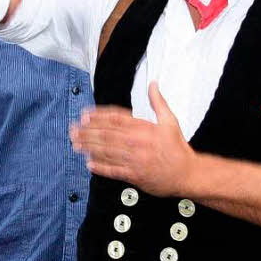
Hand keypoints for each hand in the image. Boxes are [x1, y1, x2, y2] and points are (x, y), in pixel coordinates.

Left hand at [69, 81, 195, 196]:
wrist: (187, 174)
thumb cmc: (178, 148)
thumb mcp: (170, 121)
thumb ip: (158, 102)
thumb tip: (153, 84)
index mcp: (143, 128)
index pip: (116, 119)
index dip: (98, 116)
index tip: (84, 115)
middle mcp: (136, 143)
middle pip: (106, 135)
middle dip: (87, 132)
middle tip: (72, 129)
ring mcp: (134, 160)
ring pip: (106, 152)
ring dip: (89, 147)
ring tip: (75, 144)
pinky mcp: (134, 175)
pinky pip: (113, 170)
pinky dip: (100, 167)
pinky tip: (89, 163)